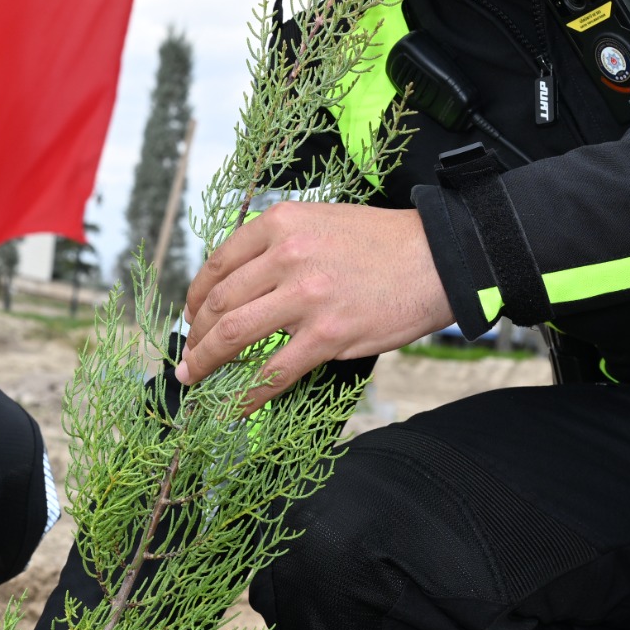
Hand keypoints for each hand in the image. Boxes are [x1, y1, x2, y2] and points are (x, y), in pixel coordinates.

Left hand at [174, 202, 452, 409]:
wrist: (439, 257)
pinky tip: (231, 408)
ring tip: (195, 379)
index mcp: (281, 223)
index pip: (218, 265)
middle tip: (189, 356)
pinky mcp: (327, 335)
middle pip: (218, 303)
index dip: (195, 297)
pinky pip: (272, 373)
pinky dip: (244, 395)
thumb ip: (281, 244)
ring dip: (205, 363)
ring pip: (233, 336)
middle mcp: (286, 255)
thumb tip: (242, 283)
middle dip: (195, 335)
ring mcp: (305, 296)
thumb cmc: (383, 242)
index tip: (191, 317)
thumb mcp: (322, 221)